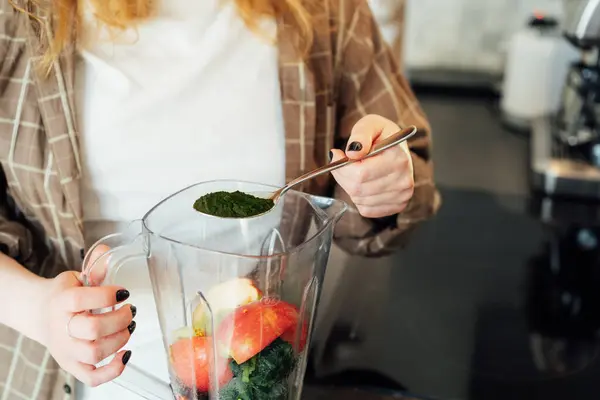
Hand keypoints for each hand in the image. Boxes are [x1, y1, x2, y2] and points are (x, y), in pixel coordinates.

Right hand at [37, 245, 135, 386]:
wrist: (40, 313)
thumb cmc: (64, 295)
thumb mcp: (76, 277)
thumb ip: (94, 268)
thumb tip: (107, 251)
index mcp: (61, 302)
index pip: (82, 298)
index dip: (108, 294)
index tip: (124, 291)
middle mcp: (62, 328)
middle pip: (93, 329)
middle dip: (120, 319)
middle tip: (130, 310)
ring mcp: (66, 350)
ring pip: (95, 353)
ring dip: (120, 340)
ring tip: (128, 327)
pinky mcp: (72, 365)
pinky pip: (92, 377)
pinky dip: (113, 370)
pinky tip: (125, 354)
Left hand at [330, 114, 414, 217]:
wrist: (398, 148)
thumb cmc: (382, 135)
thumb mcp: (370, 124)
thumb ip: (360, 134)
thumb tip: (352, 153)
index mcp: (399, 158)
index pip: (360, 173)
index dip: (342, 167)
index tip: (337, 155)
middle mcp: (404, 180)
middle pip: (358, 188)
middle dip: (342, 176)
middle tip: (340, 163)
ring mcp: (402, 196)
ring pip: (359, 200)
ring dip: (349, 186)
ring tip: (355, 171)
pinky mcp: (397, 206)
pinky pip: (366, 209)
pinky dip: (358, 198)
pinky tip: (364, 183)